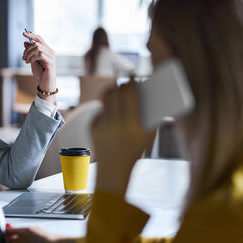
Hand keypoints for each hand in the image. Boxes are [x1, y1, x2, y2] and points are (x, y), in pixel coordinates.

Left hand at [5, 224, 74, 242]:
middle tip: (8, 241)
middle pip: (9, 241)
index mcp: (25, 231)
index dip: (6, 232)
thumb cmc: (50, 238)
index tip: (6, 233)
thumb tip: (17, 228)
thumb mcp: (37, 229)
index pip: (10, 231)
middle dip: (7, 241)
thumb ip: (25, 229)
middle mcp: (23, 241)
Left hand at [22, 31, 56, 104]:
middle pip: (36, 43)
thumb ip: (30, 52)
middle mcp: (50, 52)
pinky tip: (31, 62)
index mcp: (46, 50)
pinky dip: (33, 57)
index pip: (39, 39)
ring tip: (27, 61)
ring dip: (29, 54)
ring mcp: (51, 56)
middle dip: (27, 50)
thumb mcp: (32, 61)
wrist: (45, 84)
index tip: (23, 33)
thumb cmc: (41, 74)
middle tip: (23, 58)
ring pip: (37, 47)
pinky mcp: (50, 62)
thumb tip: (25, 42)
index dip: (31, 35)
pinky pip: (40, 54)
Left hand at [91, 79, 155, 195]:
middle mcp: (116, 124)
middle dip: (121, 84)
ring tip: (116, 88)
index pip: (131, 94)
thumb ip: (150, 114)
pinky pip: (100, 110)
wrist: (115, 168)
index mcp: (133, 125)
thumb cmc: (135, 148)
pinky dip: (106, 108)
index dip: (132, 81)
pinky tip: (112, 109)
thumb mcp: (148, 134)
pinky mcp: (92, 127)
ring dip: (111, 90)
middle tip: (124, 81)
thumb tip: (147, 90)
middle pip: (117, 92)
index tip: (134, 74)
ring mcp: (102, 126)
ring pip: (105, 98)